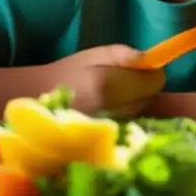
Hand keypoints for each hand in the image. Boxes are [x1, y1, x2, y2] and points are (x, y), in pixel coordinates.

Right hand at [44, 44, 165, 118]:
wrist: (40, 101)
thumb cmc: (69, 73)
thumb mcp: (95, 54)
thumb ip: (125, 55)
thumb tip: (151, 61)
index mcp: (108, 87)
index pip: (154, 82)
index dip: (149, 73)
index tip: (136, 68)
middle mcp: (114, 112)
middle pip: (151, 98)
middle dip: (142, 87)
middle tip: (120, 81)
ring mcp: (113, 130)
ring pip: (143, 111)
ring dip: (135, 102)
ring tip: (111, 95)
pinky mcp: (111, 140)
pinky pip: (133, 124)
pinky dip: (127, 115)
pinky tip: (109, 110)